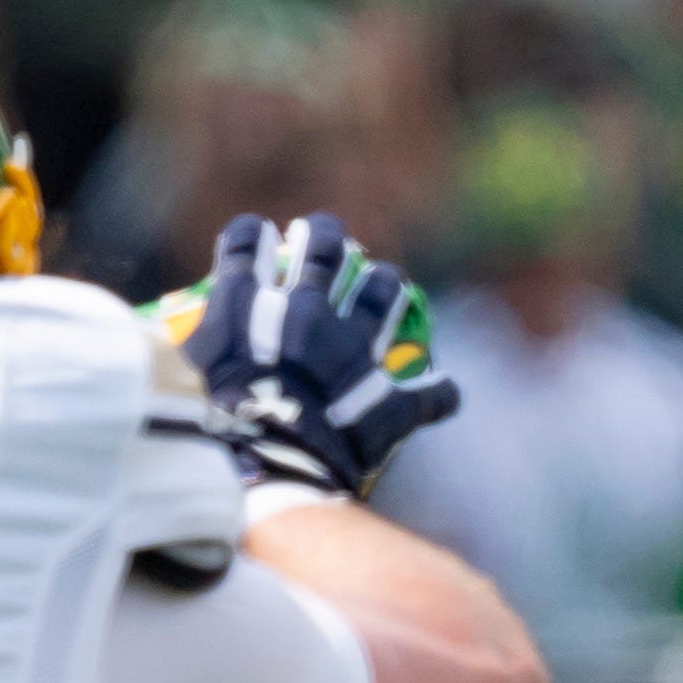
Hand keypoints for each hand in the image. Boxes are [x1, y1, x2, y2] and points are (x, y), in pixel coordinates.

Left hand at [188, 213, 459, 499]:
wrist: (266, 455)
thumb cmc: (333, 447)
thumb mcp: (387, 427)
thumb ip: (422, 405)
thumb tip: (453, 393)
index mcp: (357, 341)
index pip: (382, 294)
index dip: (384, 282)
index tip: (380, 281)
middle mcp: (319, 315)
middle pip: (334, 260)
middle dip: (333, 242)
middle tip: (328, 234)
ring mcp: (273, 307)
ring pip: (294, 253)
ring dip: (302, 235)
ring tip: (294, 227)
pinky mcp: (229, 307)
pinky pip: (236, 256)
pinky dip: (243, 238)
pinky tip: (248, 229)